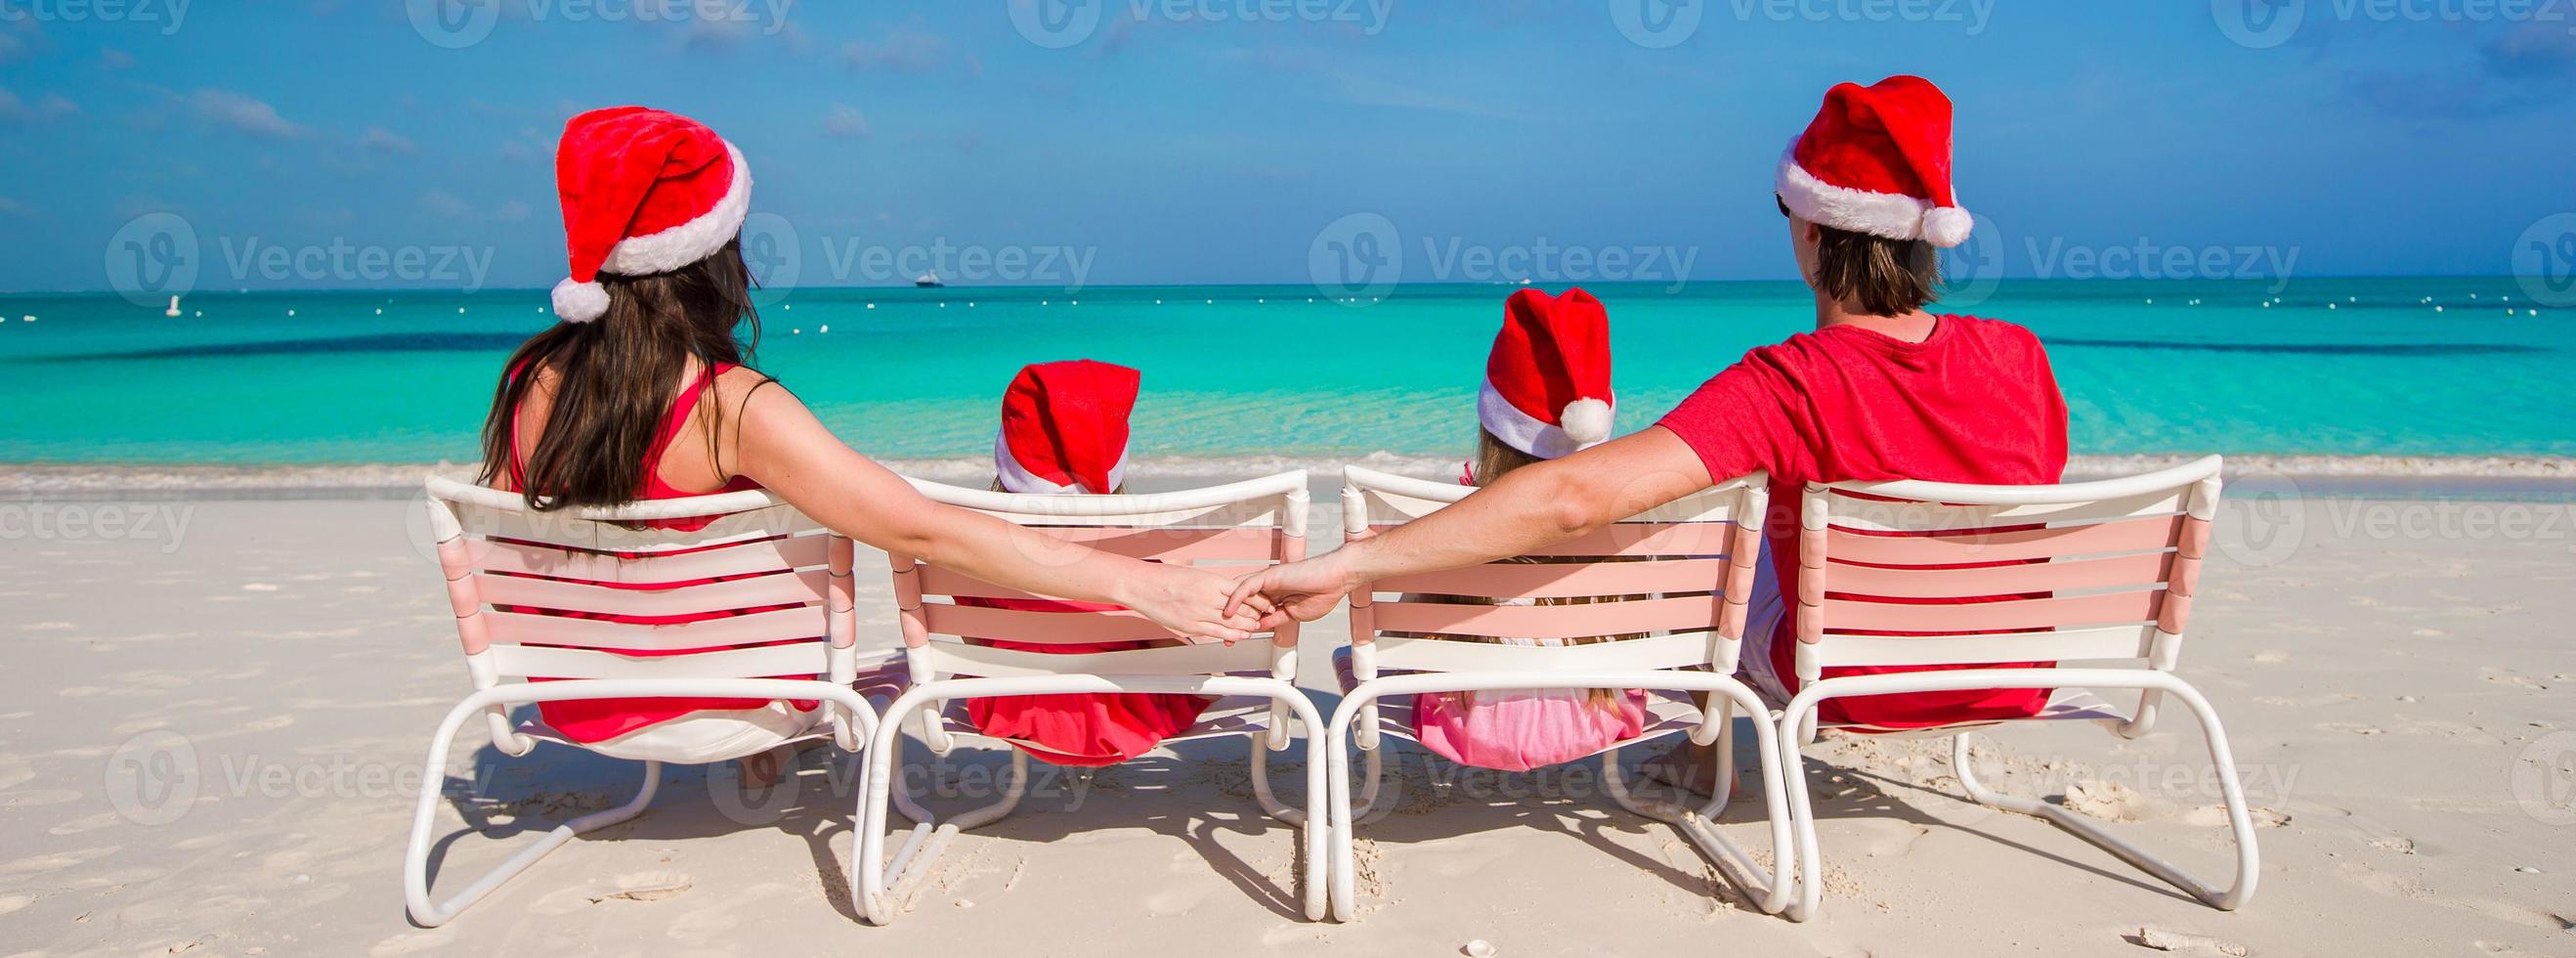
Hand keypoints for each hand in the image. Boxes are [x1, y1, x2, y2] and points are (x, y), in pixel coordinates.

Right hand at [1120, 563, 1271, 643]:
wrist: (1143, 585)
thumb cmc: (1165, 577)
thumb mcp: (1194, 573)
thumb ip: (1211, 584)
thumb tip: (1224, 590)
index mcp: (1211, 580)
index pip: (1243, 592)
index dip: (1258, 599)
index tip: (1266, 602)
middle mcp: (1208, 597)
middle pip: (1242, 609)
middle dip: (1256, 615)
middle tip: (1265, 617)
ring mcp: (1199, 613)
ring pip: (1232, 623)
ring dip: (1247, 627)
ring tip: (1256, 628)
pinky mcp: (1191, 626)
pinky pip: (1217, 633)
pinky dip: (1232, 636)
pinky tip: (1240, 636)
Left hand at [1227, 550, 1361, 628]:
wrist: (1336, 579)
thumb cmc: (1323, 593)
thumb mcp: (1294, 615)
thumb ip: (1275, 620)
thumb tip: (1260, 627)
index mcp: (1276, 597)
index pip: (1254, 611)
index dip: (1244, 625)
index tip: (1234, 638)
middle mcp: (1270, 588)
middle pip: (1244, 603)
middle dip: (1233, 620)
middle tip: (1223, 636)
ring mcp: (1268, 581)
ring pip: (1241, 594)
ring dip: (1231, 611)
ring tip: (1221, 627)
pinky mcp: (1268, 575)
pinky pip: (1246, 587)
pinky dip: (1235, 599)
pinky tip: (1228, 611)